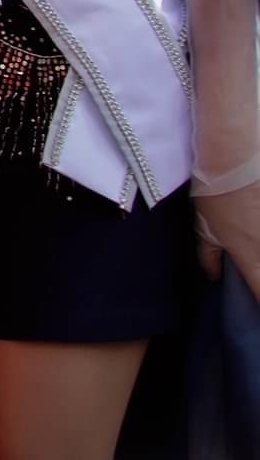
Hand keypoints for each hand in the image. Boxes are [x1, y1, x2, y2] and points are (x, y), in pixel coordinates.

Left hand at [196, 179, 259, 297]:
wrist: (235, 155)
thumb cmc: (215, 192)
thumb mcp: (204, 227)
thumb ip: (209, 255)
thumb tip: (213, 276)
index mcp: (251, 256)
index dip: (259, 303)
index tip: (255, 305)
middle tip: (252, 270)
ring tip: (252, 240)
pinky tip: (257, 224)